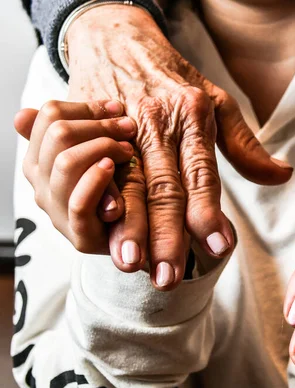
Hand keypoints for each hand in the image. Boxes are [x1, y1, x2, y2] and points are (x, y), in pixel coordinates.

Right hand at [14, 100, 135, 252]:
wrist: (135, 237)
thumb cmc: (116, 188)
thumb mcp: (96, 155)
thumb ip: (73, 133)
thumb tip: (23, 114)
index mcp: (40, 160)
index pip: (49, 116)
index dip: (86, 107)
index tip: (117, 108)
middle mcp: (42, 184)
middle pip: (58, 134)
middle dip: (100, 125)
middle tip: (129, 128)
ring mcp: (58, 211)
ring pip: (65, 163)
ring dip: (103, 148)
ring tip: (127, 150)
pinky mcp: (80, 236)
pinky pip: (80, 202)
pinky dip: (97, 179)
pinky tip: (113, 167)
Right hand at [66, 5, 292, 288]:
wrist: (120, 42)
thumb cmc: (175, 79)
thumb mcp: (218, 102)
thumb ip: (246, 145)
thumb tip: (282, 176)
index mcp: (193, 116)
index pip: (202, 172)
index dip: (208, 211)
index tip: (218, 247)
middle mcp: (158, 122)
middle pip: (163, 187)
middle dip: (165, 236)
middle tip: (169, 277)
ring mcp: (123, 127)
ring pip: (130, 185)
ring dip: (129, 228)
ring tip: (132, 265)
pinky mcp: (94, 130)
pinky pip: (94, 170)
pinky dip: (99, 201)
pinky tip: (102, 229)